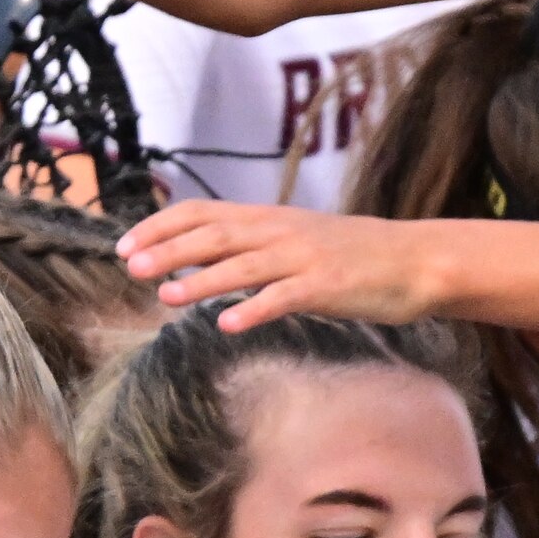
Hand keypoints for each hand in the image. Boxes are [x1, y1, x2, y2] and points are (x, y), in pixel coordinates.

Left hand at [114, 198, 445, 326]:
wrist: (413, 261)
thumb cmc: (349, 257)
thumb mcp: (293, 241)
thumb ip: (247, 247)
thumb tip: (192, 258)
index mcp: (268, 218)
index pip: (203, 212)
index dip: (161, 226)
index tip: (125, 246)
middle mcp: (280, 231)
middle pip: (215, 235)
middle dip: (169, 250)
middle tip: (131, 267)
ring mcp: (304, 258)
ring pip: (244, 266)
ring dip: (202, 280)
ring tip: (165, 296)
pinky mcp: (327, 287)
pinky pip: (284, 297)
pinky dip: (254, 310)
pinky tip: (227, 325)